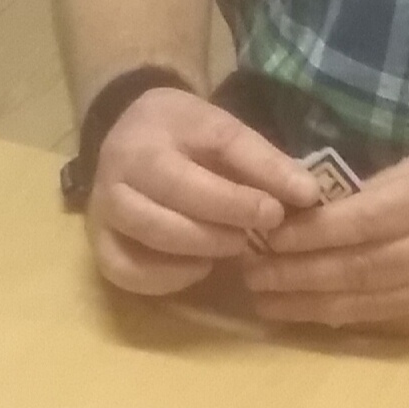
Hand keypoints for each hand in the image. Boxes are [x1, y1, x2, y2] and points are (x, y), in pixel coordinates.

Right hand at [87, 93, 320, 296]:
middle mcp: (123, 167)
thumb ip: (264, 162)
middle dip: (228, 218)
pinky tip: (198, 267)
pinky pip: (128, 271)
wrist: (126, 130)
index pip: (206, 155)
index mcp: (160, 131)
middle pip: (176, 194)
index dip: (247, 188)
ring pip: (152, 233)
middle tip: (263, 229)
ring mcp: (104, 208)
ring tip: (235, 245)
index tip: (281, 209)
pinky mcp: (99, 244)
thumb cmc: (184, 135)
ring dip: (202, 246)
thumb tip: (309, 195)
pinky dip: (168, 277)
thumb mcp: (223, 130)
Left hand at [241, 149, 408, 335]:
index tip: (264, 234)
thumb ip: (383, 186)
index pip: (360, 221)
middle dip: (296, 274)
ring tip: (265, 301)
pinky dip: (343, 319)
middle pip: (356, 267)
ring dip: (309, 304)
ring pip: (366, 302)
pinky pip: (387, 322)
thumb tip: (315, 206)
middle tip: (249, 275)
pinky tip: (309, 315)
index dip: (307, 233)